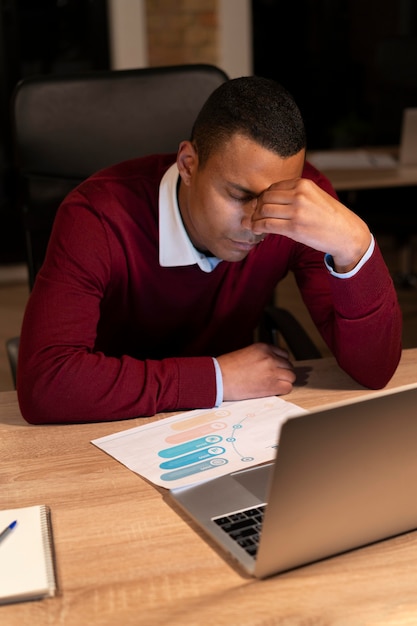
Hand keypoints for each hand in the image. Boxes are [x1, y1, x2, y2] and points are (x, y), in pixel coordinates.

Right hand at [217, 343, 295, 400]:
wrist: (219, 378)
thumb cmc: (227, 367)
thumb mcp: (247, 353)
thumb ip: (262, 356)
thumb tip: (272, 364)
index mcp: (263, 347)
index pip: (284, 354)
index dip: (280, 363)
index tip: (276, 368)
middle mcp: (270, 358)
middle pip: (289, 366)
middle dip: (283, 372)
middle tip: (274, 378)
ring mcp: (272, 371)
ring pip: (291, 377)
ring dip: (284, 381)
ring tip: (273, 385)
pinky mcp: (271, 385)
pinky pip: (287, 388)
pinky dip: (283, 390)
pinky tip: (273, 390)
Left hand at [247, 178, 371, 272]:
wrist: (347, 233)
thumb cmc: (330, 217)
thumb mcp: (315, 196)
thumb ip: (296, 194)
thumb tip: (270, 199)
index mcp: (303, 184)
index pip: (273, 188)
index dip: (263, 198)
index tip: (260, 206)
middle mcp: (299, 195)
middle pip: (265, 198)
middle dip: (256, 208)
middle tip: (253, 216)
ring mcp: (296, 211)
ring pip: (263, 211)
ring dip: (254, 218)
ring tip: (252, 224)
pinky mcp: (294, 228)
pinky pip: (266, 225)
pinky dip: (257, 227)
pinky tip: (255, 230)